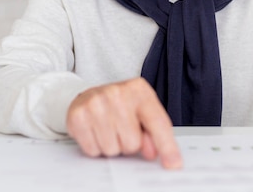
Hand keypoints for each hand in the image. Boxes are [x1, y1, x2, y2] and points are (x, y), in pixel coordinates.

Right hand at [66, 77, 182, 168]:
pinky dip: (95, 147)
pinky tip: (96, 131)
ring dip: (112, 146)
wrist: (90, 95)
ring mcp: (96, 103)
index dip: (167, 146)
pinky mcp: (78, 115)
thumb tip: (153, 152)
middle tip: (122, 130)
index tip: (174, 164)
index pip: (157, 123)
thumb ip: (153, 132)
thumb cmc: (121, 106)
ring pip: (112, 149)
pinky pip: (93, 150)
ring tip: (109, 129)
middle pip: (132, 143)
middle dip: (129, 143)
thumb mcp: (142, 111)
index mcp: (140, 90)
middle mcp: (118, 93)